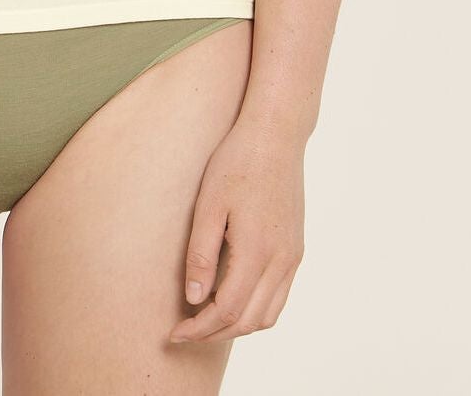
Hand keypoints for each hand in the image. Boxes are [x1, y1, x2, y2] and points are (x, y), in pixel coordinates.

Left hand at [168, 115, 304, 344]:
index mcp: (257, 252)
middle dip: (214, 334)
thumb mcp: (209, 205)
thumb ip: (201, 255)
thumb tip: (194, 300)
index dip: (199, 329)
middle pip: (248, 321)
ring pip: (268, 315)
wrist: (276, 135)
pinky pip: (279, 296)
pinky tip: (233, 297)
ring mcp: (292, 257)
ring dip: (237, 326)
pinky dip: (256, 309)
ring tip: (206, 319)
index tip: (174, 333)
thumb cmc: (237, 162)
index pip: (226, 311)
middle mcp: (281, 261)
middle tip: (185, 332)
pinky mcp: (296, 249)